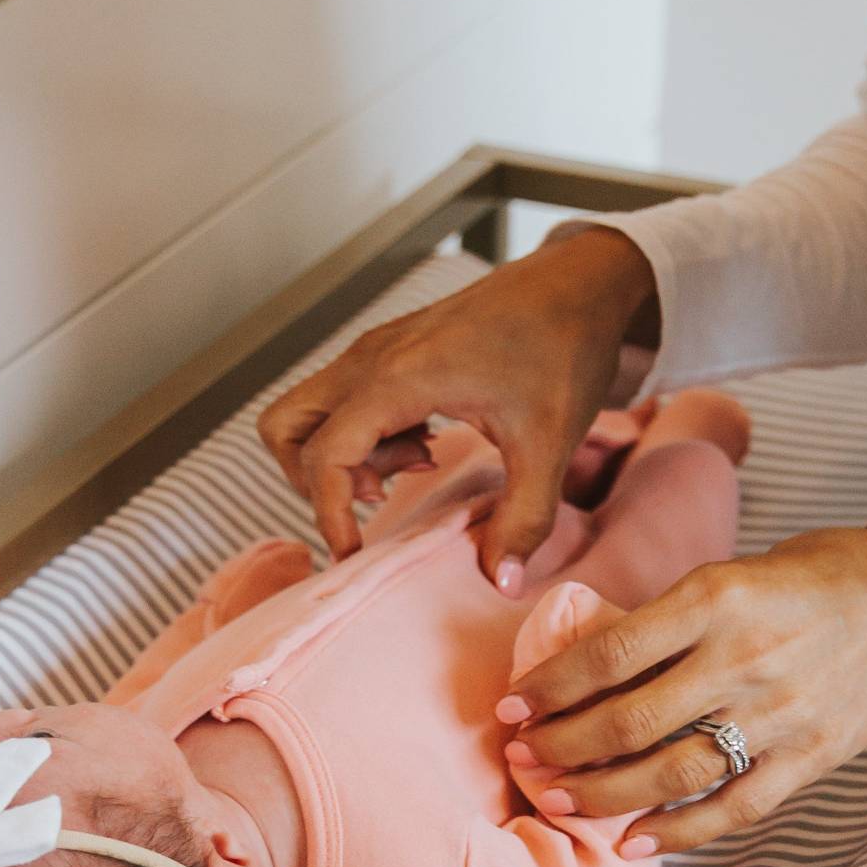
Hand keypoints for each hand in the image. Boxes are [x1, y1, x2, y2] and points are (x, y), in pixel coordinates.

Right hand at [258, 227, 659, 583]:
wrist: (580, 283)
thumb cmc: (563, 350)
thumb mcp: (550, 444)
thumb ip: (524, 518)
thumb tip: (501, 583)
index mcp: (398, 379)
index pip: (323, 456)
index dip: (329, 514)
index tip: (356, 554)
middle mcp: (370, 359)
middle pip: (286, 428)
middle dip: (314, 480)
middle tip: (379, 497)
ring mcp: (375, 349)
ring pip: (310, 413)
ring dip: (344, 455)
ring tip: (417, 464)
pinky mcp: (390, 348)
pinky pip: (344, 399)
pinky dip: (366, 434)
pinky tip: (428, 441)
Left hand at [498, 516, 866, 855]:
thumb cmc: (813, 576)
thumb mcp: (730, 573)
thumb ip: (669, 622)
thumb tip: (587, 669)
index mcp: (716, 598)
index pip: (608, 654)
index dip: (549, 688)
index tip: (510, 707)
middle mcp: (744, 657)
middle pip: (628, 721)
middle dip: (560, 747)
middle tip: (521, 759)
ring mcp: (781, 713)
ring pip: (671, 772)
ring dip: (603, 794)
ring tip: (559, 800)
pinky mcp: (812, 757)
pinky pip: (734, 808)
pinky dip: (678, 832)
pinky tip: (632, 843)